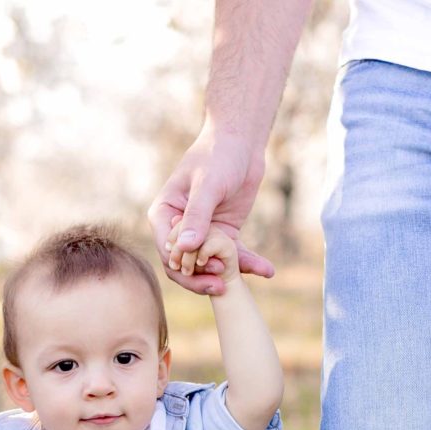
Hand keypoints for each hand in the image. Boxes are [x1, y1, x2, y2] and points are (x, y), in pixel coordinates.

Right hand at [148, 124, 274, 296]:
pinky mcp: (223, 234)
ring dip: (229, 274)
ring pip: (210, 264)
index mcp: (164, 215)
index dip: (184, 267)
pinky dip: (249, 263)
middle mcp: (178, 228)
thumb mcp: (207, 184)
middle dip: (204, 277)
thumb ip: (196, 216)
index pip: (168, 251)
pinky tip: (267, 270)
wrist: (241, 143)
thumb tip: (184, 248)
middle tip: (224, 286)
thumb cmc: (217, 155)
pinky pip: (233, 255)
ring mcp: (202, 233)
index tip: (207, 272)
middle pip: (186, 265)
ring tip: (252, 274)